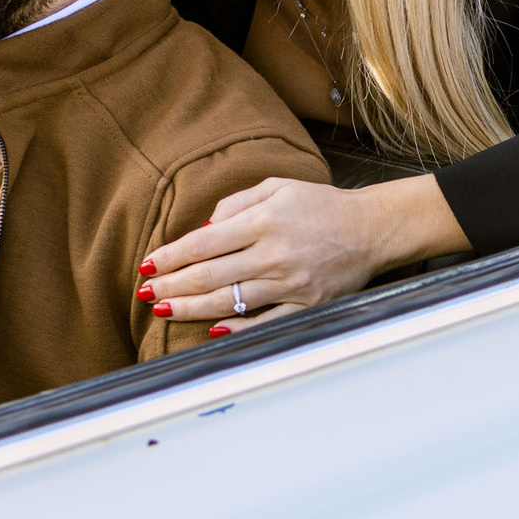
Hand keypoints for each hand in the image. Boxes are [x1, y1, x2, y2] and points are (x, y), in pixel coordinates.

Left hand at [137, 175, 470, 332]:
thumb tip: (201, 230)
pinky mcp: (307, 304)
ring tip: (165, 312)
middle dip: (171, 286)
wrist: (372, 228)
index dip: (169, 257)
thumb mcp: (278, 187)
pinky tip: (212, 331)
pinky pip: (266, 323)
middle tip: (146, 294)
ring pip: (229, 302)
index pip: (202, 244)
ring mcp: (290, 283)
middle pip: (208, 276)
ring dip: (191, 309)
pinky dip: (238, 330)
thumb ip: (236, 203)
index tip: (147, 266)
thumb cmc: (321, 205)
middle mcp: (273, 253)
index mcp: (263, 221)